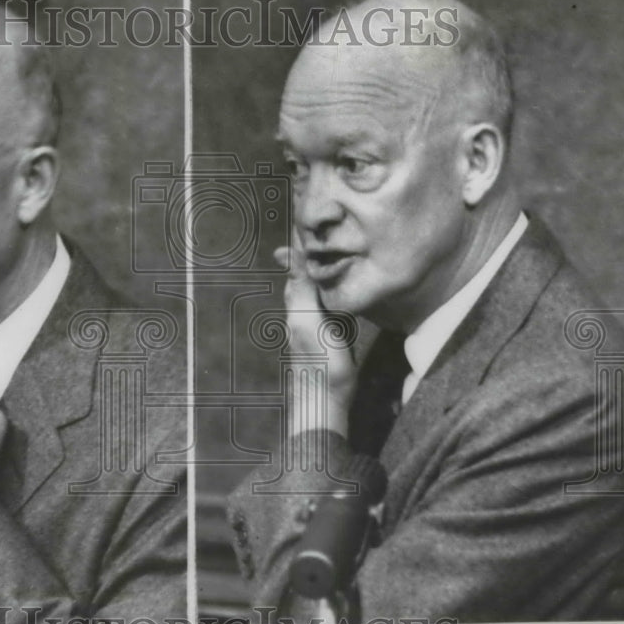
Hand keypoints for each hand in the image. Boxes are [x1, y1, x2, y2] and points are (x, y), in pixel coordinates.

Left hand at [274, 232, 356, 437]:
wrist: (326, 401)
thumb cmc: (321, 363)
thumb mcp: (310, 320)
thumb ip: (301, 289)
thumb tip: (285, 254)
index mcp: (296, 305)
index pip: (296, 268)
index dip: (299, 247)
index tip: (304, 222)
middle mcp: (301, 313)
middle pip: (302, 278)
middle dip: (305, 257)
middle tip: (314, 234)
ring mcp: (313, 326)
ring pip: (313, 292)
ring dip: (317, 274)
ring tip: (326, 254)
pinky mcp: (327, 338)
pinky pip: (325, 307)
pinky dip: (328, 292)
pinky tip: (337, 290)